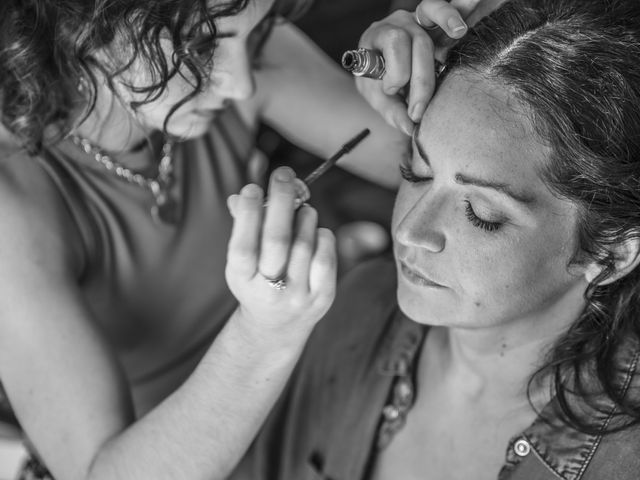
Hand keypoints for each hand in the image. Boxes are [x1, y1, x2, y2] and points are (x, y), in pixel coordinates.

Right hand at [226, 167, 336, 337]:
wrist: (276, 325)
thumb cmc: (257, 279)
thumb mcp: (242, 259)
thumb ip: (242, 227)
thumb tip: (241, 196)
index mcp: (242, 280)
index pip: (243, 246)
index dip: (247, 215)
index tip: (251, 188)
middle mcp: (269, 291)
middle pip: (277, 240)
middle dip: (280, 201)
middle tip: (283, 175)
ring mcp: (298, 295)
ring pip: (304, 243)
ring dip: (303, 216)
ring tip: (301, 208)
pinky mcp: (322, 297)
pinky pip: (326, 255)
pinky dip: (321, 235)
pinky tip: (314, 231)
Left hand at [356, 0, 498, 133]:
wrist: (376, 68)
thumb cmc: (376, 80)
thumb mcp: (376, 96)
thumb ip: (392, 111)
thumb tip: (411, 128)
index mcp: (379, 35)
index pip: (395, 43)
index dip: (398, 71)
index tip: (392, 91)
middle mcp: (400, 22)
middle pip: (419, 41)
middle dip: (422, 80)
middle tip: (418, 110)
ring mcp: (419, 20)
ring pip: (434, 14)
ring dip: (448, 19)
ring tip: (458, 31)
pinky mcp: (437, 25)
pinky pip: (449, 10)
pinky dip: (460, 8)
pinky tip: (471, 10)